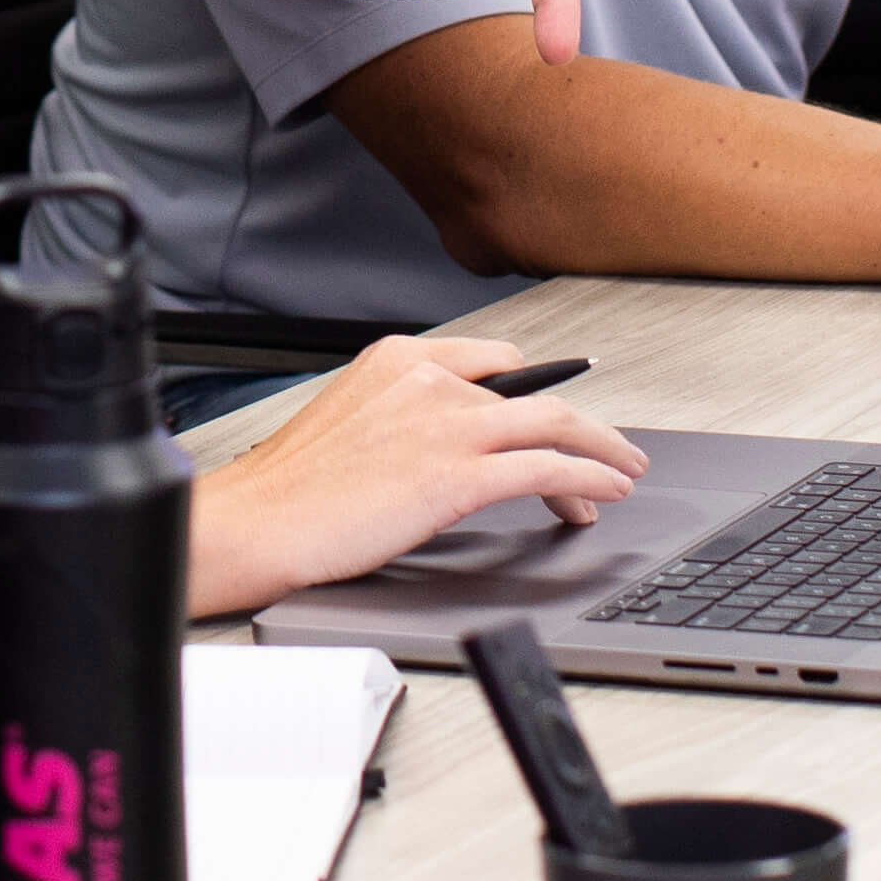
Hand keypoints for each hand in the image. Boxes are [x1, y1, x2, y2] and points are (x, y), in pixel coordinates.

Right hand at [183, 333, 644, 614]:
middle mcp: (428, 381)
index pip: (494, 361)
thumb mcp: (347, 421)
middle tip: (613, 447)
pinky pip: (546, 469)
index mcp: (397, 359)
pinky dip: (586, 480)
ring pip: (554, 425)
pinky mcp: (457, 475)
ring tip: (622, 474)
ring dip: (601, 452)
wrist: (258, 522)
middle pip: (536, 393)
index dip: (536, 391)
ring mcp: (446, 425)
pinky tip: (600, 495)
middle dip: (584, 424)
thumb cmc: (289, 488)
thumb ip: (401, 416)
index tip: (558, 411)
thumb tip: (445, 445)